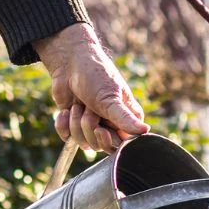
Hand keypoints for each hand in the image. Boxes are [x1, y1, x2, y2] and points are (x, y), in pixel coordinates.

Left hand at [34, 23, 149, 152]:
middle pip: (99, 146)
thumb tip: (145, 131)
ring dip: (75, 121)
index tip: (100, 129)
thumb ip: (125, 118)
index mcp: (125, 120)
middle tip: (88, 107)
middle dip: (89, 126)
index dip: (107, 140)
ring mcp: (91, 126)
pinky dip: (63, 123)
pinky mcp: (73, 124)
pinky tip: (66, 109)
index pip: (119, 145)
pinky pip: (66, 137)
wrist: (69, 62)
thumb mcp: (111, 98)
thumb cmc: (96, 76)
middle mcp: (110, 125)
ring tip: (78, 104)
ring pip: (82, 142)